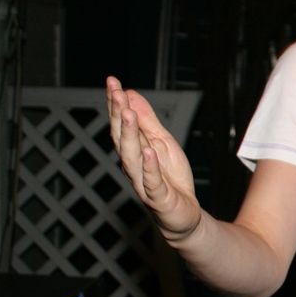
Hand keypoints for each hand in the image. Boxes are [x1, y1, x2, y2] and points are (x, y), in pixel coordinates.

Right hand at [106, 76, 201, 242]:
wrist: (183, 214)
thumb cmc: (170, 178)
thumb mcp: (162, 142)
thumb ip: (147, 120)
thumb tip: (131, 95)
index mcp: (134, 150)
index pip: (121, 125)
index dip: (116, 103)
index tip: (112, 82)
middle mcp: (134, 166)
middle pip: (122, 138)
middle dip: (118, 114)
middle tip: (116, 91)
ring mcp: (144, 182)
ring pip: (132, 157)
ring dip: (129, 135)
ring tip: (127, 113)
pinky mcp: (158, 198)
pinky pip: (151, 181)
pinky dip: (149, 166)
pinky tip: (148, 151)